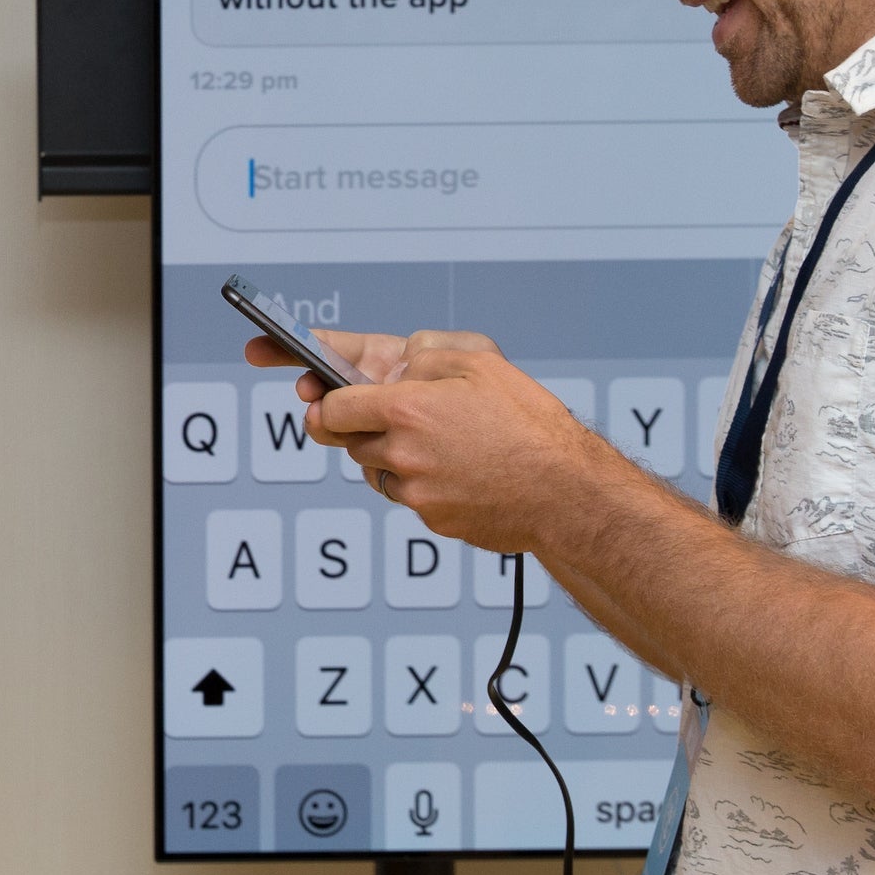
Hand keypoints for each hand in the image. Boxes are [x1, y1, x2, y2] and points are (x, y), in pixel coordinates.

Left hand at [243, 326, 607, 554]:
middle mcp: (402, 452)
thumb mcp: (481, 363)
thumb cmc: (530, 424)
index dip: (319, 396)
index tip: (308, 389)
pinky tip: (457, 467)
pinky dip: (419, 480)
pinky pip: (405, 494)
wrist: (567, 493)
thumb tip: (396, 360)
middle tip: (369, 411)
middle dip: (352, 424)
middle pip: (345, 439)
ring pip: (374, 468)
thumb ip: (426, 355)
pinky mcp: (431, 518)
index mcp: (408, 408)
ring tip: (438, 439)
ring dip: (389, 452)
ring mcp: (414, 491)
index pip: (332, 404)